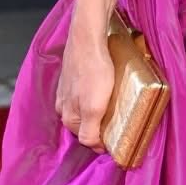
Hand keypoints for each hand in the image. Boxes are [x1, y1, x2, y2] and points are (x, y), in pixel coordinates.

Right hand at [55, 14, 114, 153]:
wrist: (88, 38)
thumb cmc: (93, 71)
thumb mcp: (93, 107)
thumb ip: (90, 131)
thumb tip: (93, 146)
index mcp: (67, 116)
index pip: (86, 138)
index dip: (103, 141)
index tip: (119, 139)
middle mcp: (64, 105)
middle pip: (85, 123)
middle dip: (101, 125)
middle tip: (121, 121)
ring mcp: (68, 89)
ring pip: (86, 107)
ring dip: (100, 109)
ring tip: (117, 104)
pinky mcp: (76, 75)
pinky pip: (87, 92)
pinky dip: (98, 95)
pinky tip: (108, 88)